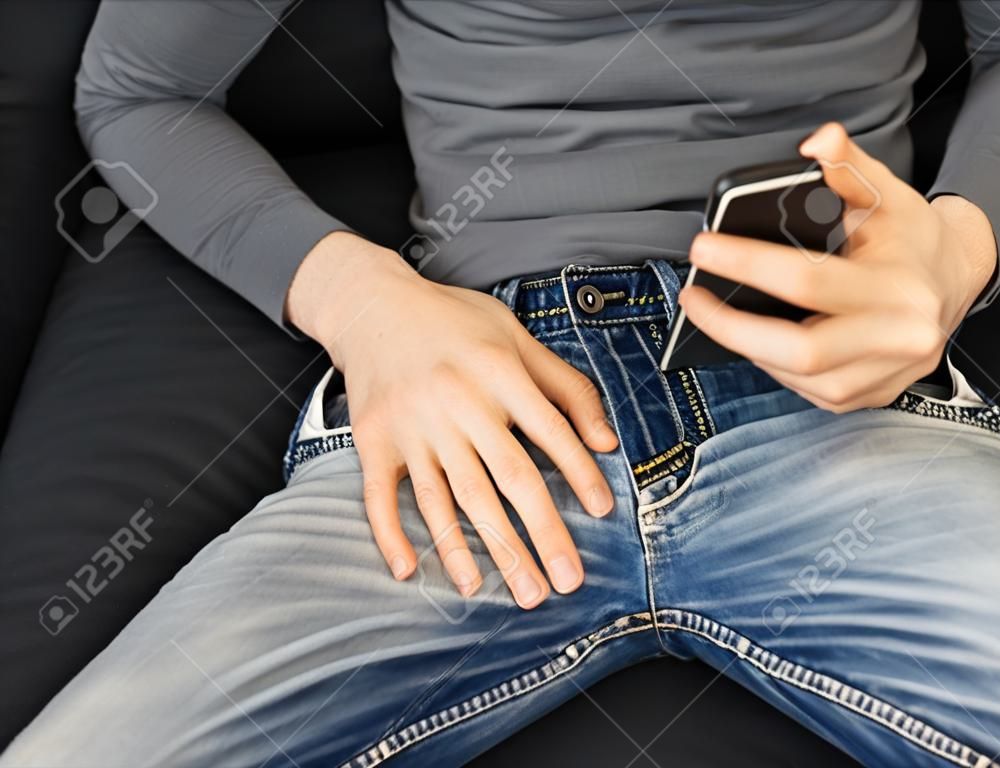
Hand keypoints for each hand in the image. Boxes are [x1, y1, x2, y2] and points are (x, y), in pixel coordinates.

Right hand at [286, 233, 618, 607]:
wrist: (372, 304)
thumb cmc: (454, 322)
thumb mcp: (517, 336)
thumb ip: (566, 387)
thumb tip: (607, 441)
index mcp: (498, 372)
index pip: (550, 432)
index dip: (580, 473)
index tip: (604, 512)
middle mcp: (456, 403)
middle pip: (506, 480)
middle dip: (541, 535)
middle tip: (565, 582)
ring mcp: (412, 426)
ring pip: (450, 501)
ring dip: (480, 552)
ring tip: (512, 591)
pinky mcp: (374, 441)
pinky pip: (380, 497)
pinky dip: (391, 536)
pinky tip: (410, 573)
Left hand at [679, 122, 996, 412]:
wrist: (957, 279)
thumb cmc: (911, 234)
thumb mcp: (886, 191)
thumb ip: (847, 165)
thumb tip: (817, 140)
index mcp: (898, 286)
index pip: (808, 280)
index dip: (747, 264)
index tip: (702, 248)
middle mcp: (899, 338)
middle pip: (800, 350)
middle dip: (733, 328)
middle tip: (693, 298)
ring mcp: (887, 374)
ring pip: (800, 378)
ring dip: (748, 348)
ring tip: (716, 315)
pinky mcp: (873, 394)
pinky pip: (811, 391)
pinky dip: (775, 366)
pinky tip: (754, 340)